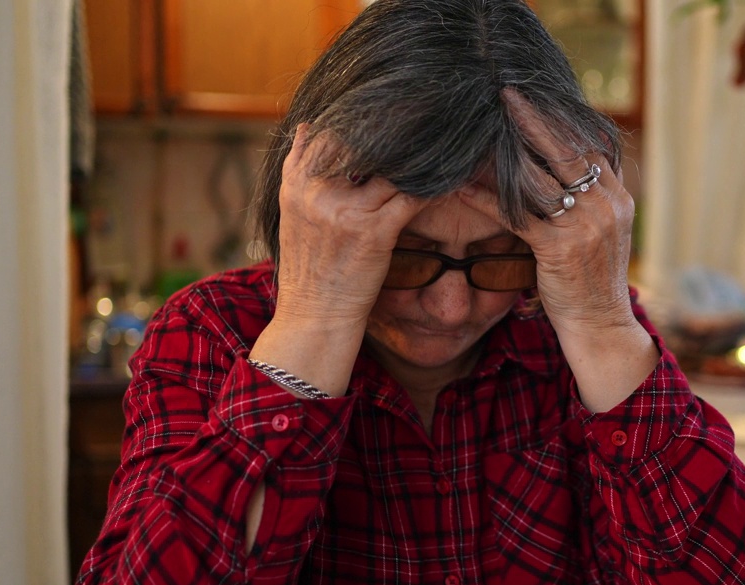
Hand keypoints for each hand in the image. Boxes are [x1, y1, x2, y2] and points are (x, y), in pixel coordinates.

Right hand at [249, 125, 426, 398]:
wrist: (313, 320)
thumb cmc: (310, 270)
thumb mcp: (292, 214)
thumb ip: (299, 171)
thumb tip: (305, 126)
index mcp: (294, 185)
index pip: (324, 132)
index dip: (357, 116)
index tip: (386, 104)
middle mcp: (315, 192)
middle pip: (358, 140)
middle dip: (391, 127)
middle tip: (423, 111)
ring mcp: (344, 211)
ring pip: (390, 166)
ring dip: (419, 153)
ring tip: (444, 139)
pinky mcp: (372, 232)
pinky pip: (411, 197)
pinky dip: (434, 185)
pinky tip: (452, 176)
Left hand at [460, 91, 636, 341]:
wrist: (601, 326)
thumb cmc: (595, 282)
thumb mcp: (605, 234)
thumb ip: (592, 200)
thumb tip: (571, 170)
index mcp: (617, 198)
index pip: (590, 146)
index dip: (561, 120)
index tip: (535, 98)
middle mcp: (605, 205)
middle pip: (566, 149)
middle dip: (534, 120)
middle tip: (507, 95)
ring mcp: (583, 225)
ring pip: (539, 177)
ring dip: (505, 153)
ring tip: (479, 131)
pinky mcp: (558, 248)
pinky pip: (516, 215)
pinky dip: (486, 199)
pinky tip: (462, 187)